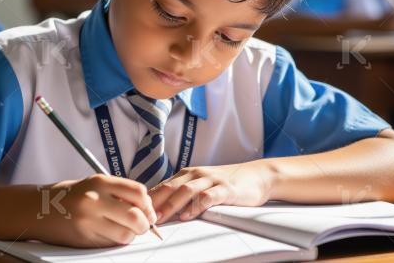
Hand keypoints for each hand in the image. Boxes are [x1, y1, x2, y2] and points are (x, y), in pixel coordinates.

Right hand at [35, 175, 156, 247]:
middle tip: (143, 225)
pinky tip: (110, 234)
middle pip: (135, 216)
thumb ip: (118, 191)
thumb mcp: (94, 183)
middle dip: (144, 224)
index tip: (148, 210)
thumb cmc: (70, 195)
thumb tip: (146, 207)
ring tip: (125, 230)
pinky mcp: (84, 238)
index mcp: (100, 182)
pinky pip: (111, 243)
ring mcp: (89, 221)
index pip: (138, 192)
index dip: (148, 204)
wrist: (38, 209)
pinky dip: (116, 241)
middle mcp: (94, 200)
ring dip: (131, 235)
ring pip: (125, 234)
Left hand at [150, 162, 274, 223]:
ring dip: (170, 205)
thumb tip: (161, 210)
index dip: (148, 200)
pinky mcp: (225, 189)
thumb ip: (184, 194)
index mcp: (188, 174)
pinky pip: (207, 196)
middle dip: (153, 203)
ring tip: (159, 218)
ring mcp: (211, 180)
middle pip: (169, 187)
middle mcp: (196, 174)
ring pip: (185, 191)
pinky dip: (195, 206)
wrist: (258, 176)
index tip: (135, 212)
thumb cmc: (228, 184)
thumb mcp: (203, 186)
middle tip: (141, 217)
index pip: (162, 186)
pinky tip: (187, 216)